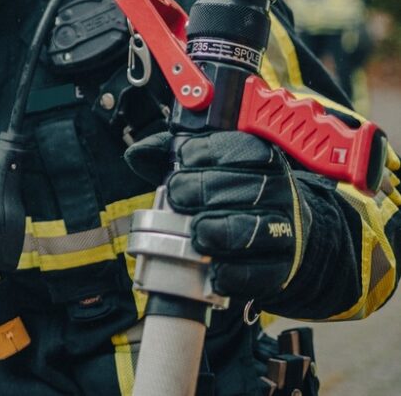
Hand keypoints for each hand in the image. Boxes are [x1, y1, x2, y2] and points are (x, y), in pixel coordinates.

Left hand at [125, 129, 311, 299]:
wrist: (273, 236)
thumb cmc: (225, 194)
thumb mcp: (198, 167)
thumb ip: (166, 153)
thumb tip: (136, 153)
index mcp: (259, 158)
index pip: (240, 148)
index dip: (206, 154)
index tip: (181, 162)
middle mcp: (277, 190)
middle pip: (249, 186)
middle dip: (205, 190)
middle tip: (178, 198)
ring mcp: (285, 228)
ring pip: (258, 227)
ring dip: (222, 231)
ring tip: (196, 234)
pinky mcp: (283, 265)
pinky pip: (263, 270)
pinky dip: (234, 272)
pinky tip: (214, 270)